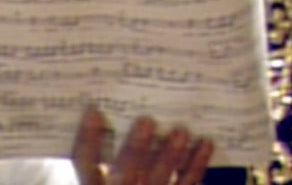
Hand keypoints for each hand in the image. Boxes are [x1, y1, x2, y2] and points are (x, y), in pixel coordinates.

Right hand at [72, 107, 213, 184]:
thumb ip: (93, 176)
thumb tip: (96, 131)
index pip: (85, 166)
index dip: (87, 140)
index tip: (92, 112)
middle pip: (128, 171)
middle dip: (137, 147)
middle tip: (147, 121)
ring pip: (163, 178)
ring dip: (172, 155)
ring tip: (182, 131)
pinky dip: (198, 166)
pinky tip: (205, 144)